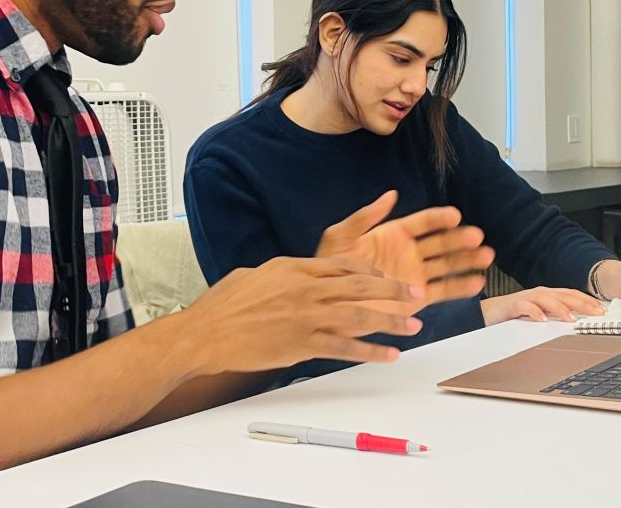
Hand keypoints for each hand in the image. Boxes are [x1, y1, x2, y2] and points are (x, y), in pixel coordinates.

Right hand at [182, 256, 426, 374]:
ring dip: (390, 321)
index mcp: (294, 267)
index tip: (386, 279)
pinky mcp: (302, 344)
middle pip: (360, 286)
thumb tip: (288, 275)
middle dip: (392, 291)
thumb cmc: (222, 305)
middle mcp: (306, 288)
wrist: (205, 333)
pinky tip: (388, 356)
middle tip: (415, 294)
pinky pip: (345, 348)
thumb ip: (278, 274)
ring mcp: (306, 316)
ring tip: (413, 326)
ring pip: (359, 316)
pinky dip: (370, 352)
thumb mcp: (252, 275)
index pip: (342, 265)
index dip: (369, 272)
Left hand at [314, 190, 494, 313]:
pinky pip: (443, 290)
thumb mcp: (341, 236)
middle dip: (460, 239)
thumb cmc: (331, 267)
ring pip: (447, 265)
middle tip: (477, 237)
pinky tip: (477, 281)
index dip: (439, 218)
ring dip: (467, 260)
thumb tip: (391, 194)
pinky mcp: (417, 298)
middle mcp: (408, 253)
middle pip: (441, 243)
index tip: (455, 216)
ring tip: (487, 256)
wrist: (327, 302)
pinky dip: (461, 287)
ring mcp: (415, 275)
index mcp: (393, 234)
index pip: (423, 223)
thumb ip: (366, 216)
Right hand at [480, 287, 606, 324]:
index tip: (603, 310)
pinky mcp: (511, 305)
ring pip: (546, 299)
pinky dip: (534, 311)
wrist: (488, 313)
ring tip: (571, 318)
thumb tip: (579, 321)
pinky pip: (524, 306)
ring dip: (559, 308)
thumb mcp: (541, 314)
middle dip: (581, 303)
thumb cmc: (515, 314)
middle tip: (597, 313)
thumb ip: (556, 315)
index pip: (571, 295)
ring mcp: (525, 298)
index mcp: (547, 295)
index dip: (587, 301)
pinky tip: (542, 319)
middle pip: (563, 295)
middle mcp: (538, 294)